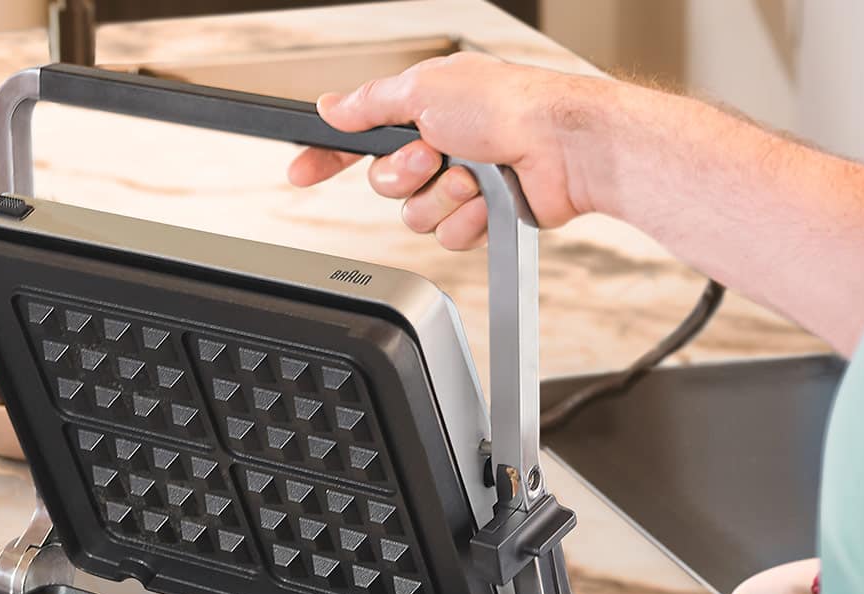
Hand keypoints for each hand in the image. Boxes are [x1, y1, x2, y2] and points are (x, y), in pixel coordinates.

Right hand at [288, 53, 611, 249]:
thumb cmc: (509, 105)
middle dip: (406, 174)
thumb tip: (332, 105)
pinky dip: (468, 218)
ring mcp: (463, 183)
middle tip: (433, 155)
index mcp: (424, 110)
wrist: (564, 147)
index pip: (359, 138)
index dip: (328, 157)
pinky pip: (449, 235)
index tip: (300, 172)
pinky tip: (490, 199)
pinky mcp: (483, 215)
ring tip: (473, 175)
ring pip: (416, 215)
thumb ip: (370, 102)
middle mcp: (441, 146)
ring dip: (442, 196)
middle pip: (384, 184)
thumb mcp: (424, 89)